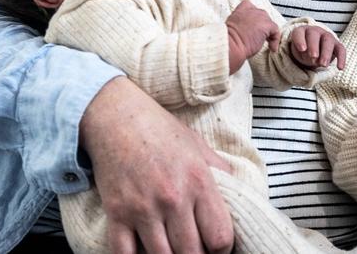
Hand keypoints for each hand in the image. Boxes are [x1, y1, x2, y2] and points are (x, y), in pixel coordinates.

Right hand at [80, 77, 232, 253]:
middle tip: (193, 247)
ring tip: (172, 248)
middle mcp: (173, 197)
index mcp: (199, 180)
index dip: (222, 249)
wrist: (118, 117)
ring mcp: (143, 208)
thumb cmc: (161, 130)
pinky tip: (144, 251)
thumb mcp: (197, 145)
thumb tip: (239, 194)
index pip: (220, 237)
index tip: (216, 247)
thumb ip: (219, 172)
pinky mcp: (117, 214)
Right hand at [226, 0, 279, 72]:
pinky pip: (275, 31)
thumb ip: (240, 23)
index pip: (252, 9)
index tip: (254, 27)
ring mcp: (260, 16)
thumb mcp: (232, 26)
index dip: (255, 19)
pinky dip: (275, 40)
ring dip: (269, 32)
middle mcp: (252, 9)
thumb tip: (245, 30)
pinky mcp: (267, 25)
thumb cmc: (229, 39)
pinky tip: (272, 48)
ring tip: (267, 43)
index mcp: (242, 9)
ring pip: (269, 23)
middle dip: (262, 26)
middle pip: (262, 15)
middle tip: (260, 37)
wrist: (230, 44)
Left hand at [290, 26, 345, 69]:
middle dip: (314, 46)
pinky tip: (340, 68)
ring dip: (326, 53)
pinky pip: (341, 49)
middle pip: (314, 35)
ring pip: (328, 41)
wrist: (314, 49)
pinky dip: (341, 58)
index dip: (300, 40)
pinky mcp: (337, 44)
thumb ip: (303, 54)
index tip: (302, 49)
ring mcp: (327, 36)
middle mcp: (315, 31)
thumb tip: (313, 59)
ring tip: (323, 65)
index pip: (299, 33)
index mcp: (302, 31)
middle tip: (313, 57)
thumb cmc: (304, 50)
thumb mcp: (299, 53)